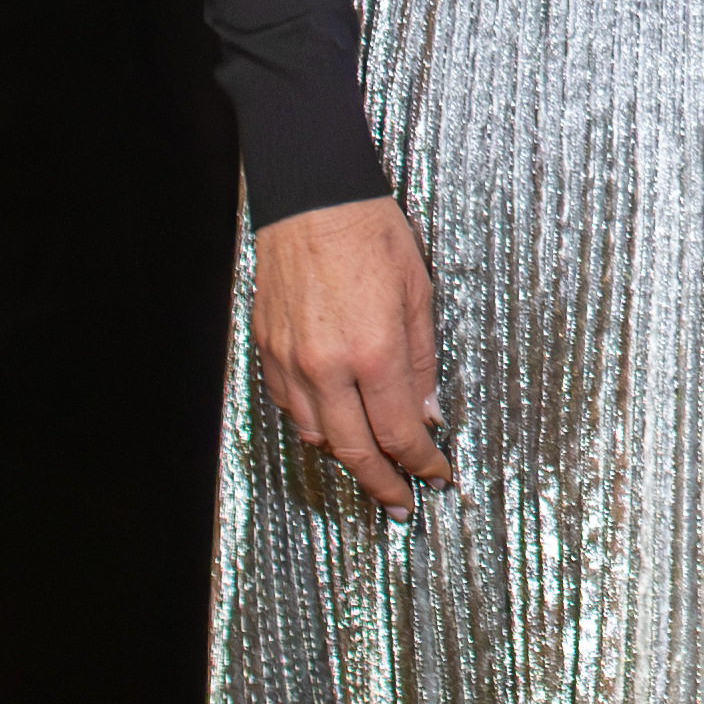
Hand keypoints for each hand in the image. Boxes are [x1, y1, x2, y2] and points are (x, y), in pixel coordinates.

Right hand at [249, 195, 449, 515]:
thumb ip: (422, 360)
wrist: (312, 198)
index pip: (399, 432)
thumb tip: (427, 413)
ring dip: (346, 458)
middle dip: (382, 484)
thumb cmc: (371, 234)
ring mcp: (291, 361)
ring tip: (371, 468)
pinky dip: (315, 425)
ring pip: (317, 436)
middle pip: (354, 450)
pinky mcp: (268, 351)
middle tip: (400, 505)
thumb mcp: (418, 292)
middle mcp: (327, 366)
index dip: (421, 463)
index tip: (435, 477)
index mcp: (374, 351)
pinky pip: (291, 408)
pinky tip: (334, 425)